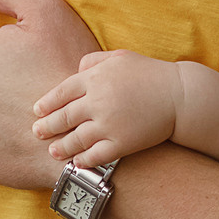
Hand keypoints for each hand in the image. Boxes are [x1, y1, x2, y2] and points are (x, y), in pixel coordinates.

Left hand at [31, 51, 179, 168]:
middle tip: (37, 132)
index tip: (37, 111)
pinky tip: (77, 162)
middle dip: (47, 126)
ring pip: (75, 139)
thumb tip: (75, 70)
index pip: (61, 92)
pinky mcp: (122, 143)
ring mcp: (109, 124)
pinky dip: (83, 160)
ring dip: (61, 147)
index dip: (46, 104)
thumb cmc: (150, 74)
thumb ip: (93, 61)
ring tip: (53, 151)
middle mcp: (97, 101)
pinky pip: (95, 156)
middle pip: (63, 117)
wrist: (181, 96)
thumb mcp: (120, 57)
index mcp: (95, 78)